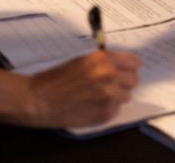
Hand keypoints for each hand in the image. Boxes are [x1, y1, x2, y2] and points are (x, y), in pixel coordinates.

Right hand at [24, 50, 139, 127]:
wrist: (39, 99)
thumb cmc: (57, 78)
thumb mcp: (83, 61)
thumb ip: (104, 62)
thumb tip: (122, 66)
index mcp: (103, 60)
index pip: (134, 62)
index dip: (128, 66)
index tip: (124, 69)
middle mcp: (108, 76)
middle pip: (134, 80)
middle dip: (123, 82)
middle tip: (110, 83)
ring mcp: (108, 97)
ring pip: (127, 96)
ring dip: (116, 96)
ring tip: (98, 95)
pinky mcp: (104, 114)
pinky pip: (117, 110)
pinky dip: (108, 108)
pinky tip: (92, 105)